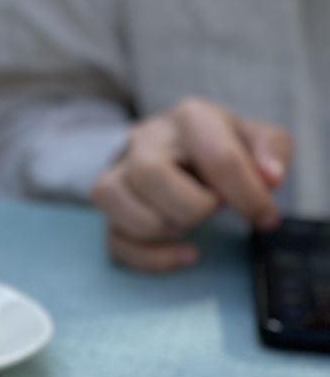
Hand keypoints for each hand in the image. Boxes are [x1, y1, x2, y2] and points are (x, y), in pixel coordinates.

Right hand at [91, 97, 291, 270]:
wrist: (166, 145)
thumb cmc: (213, 145)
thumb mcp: (251, 136)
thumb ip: (272, 150)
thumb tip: (269, 179)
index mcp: (190, 118)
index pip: (219, 159)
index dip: (249, 197)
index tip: (266, 219)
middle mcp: (145, 142)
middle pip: (152, 176)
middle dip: (192, 208)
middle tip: (212, 211)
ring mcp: (116, 175)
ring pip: (125, 210)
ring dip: (166, 230)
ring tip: (189, 224)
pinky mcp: (105, 209)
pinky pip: (116, 243)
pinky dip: (153, 258)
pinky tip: (184, 254)